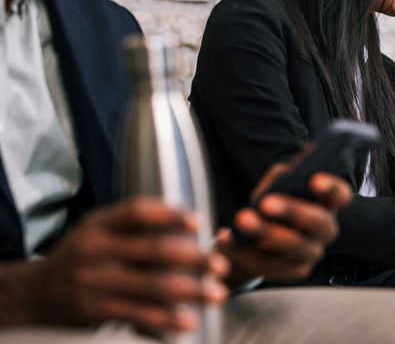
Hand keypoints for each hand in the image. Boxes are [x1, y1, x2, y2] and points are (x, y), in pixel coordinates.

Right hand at [36, 199, 227, 332]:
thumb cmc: (82, 255)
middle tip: (220, 265)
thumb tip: (191, 224)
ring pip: (150, 285)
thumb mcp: (98, 229)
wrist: (34, 293)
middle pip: (152, 250)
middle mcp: (96, 249)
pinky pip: (136, 314)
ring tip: (217, 294)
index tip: (198, 223)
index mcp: (100, 224)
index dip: (169, 216)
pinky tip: (188, 321)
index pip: (137, 213)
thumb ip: (134, 224)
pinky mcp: (94, 310)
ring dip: (189, 291)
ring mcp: (95, 281)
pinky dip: (164, 318)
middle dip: (192, 258)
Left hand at [218, 154, 352, 282]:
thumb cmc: (272, 202)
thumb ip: (282, 178)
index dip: (332, 187)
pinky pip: (269, 264)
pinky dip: (244, 251)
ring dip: (265, 232)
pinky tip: (227, 238)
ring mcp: (311, 253)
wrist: (254, 236)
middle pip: (318, 222)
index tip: (314, 180)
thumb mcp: (278, 183)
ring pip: (293, 246)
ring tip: (242, 220)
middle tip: (265, 204)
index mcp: (326, 203)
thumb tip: (282, 178)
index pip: (340, 194)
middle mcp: (325, 230)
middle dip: (292, 211)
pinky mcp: (294, 272)